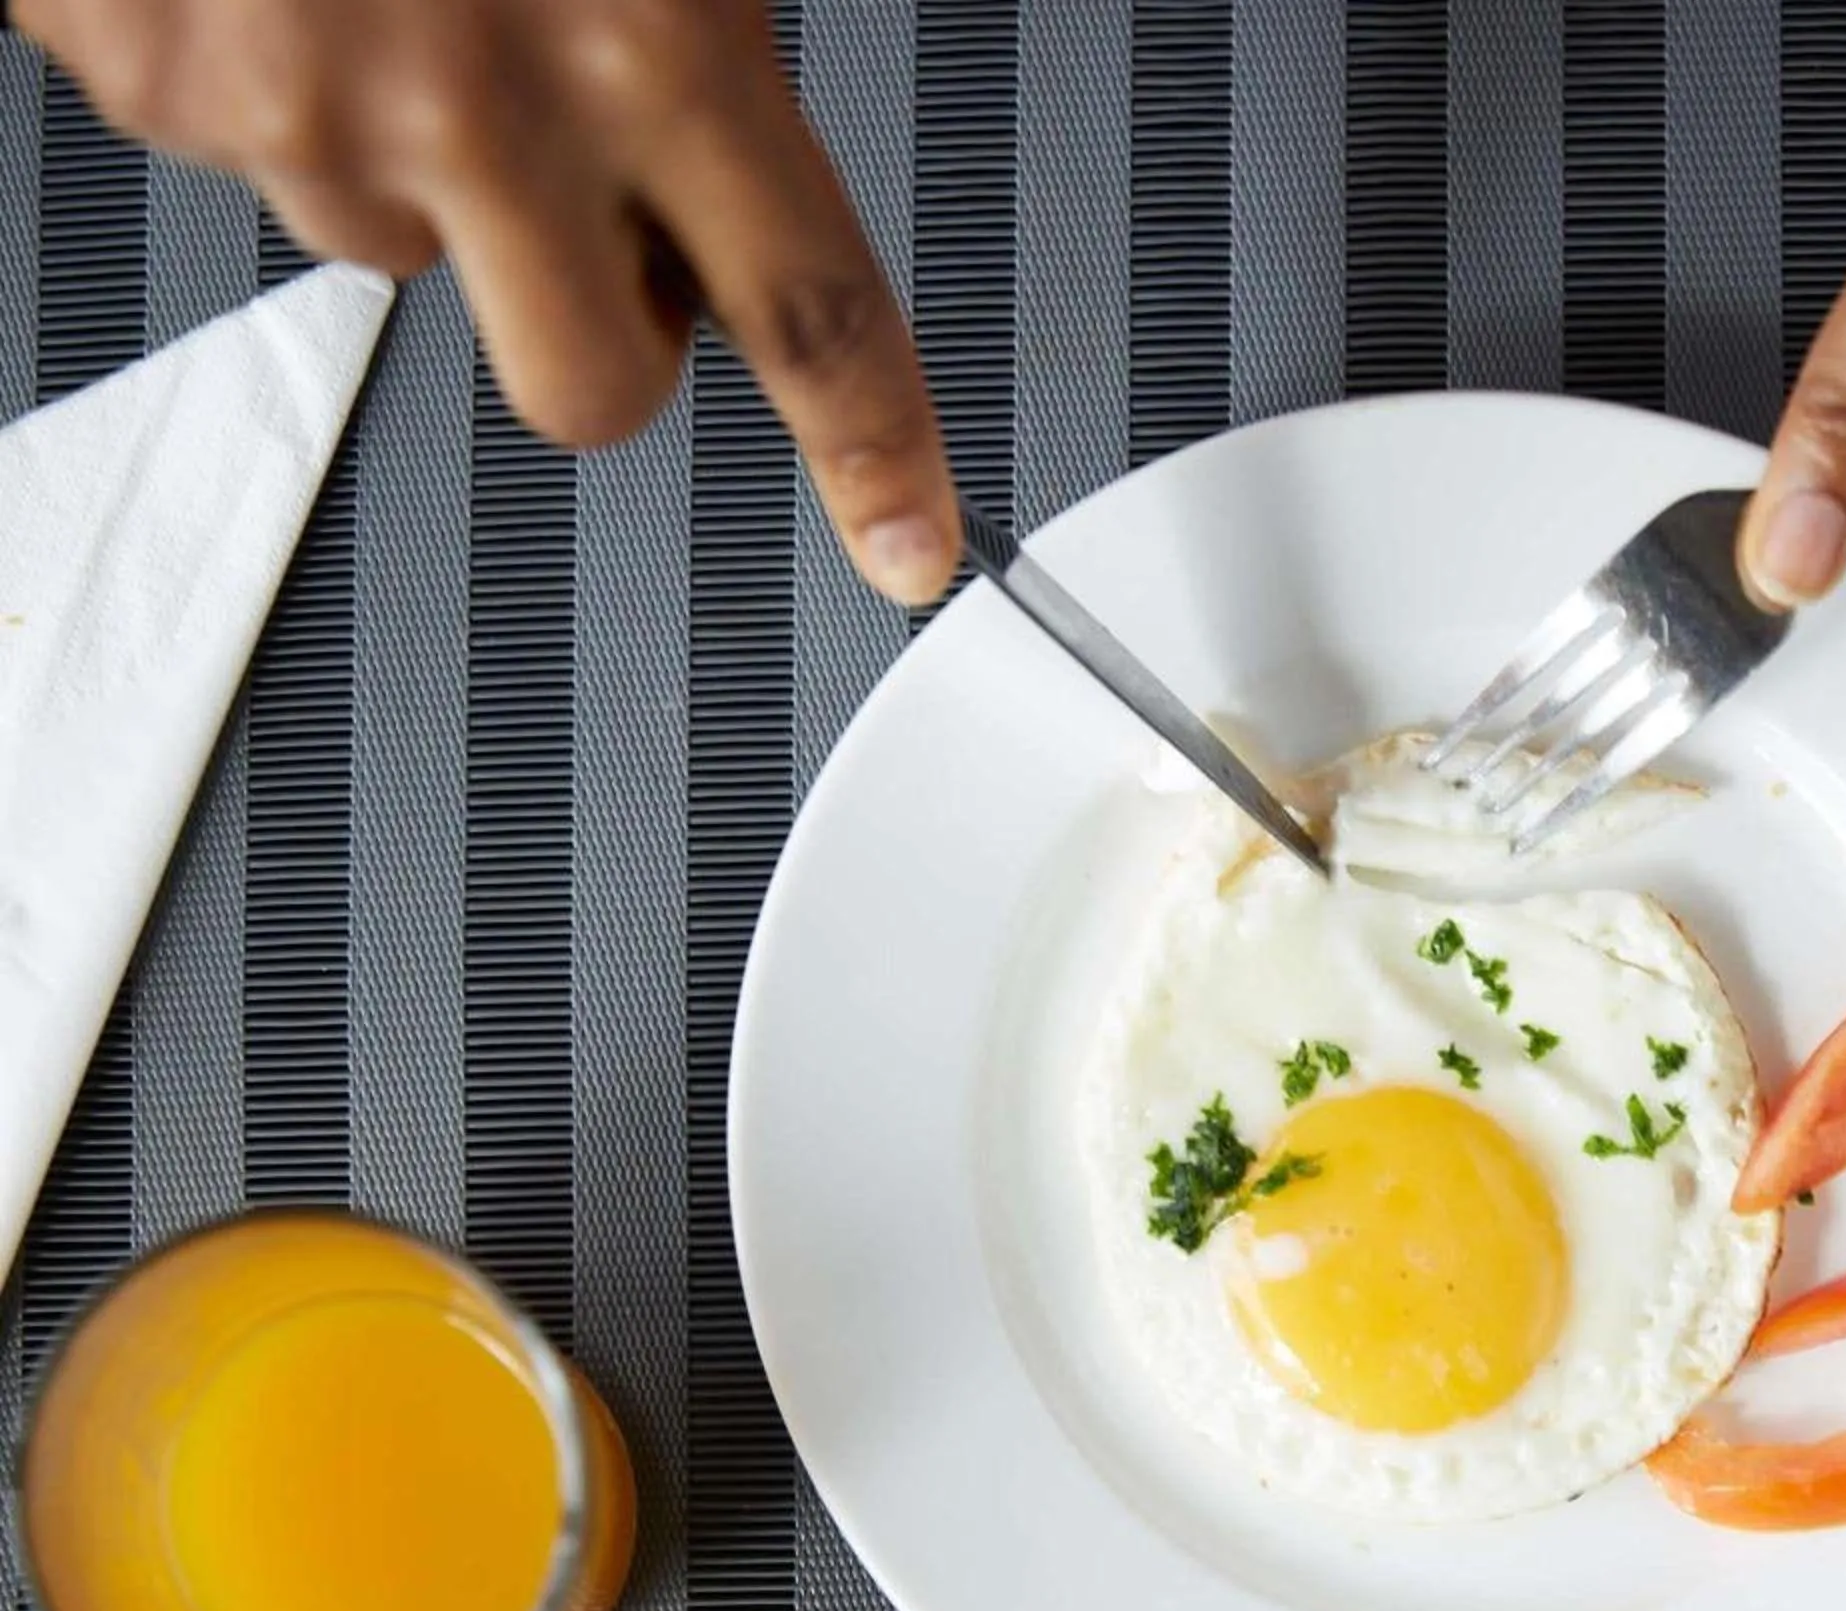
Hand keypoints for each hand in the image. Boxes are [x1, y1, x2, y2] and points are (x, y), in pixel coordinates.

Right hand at [24, 0, 958, 605]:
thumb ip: (688, 29)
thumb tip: (726, 126)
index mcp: (649, 35)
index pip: (812, 307)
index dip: (875, 450)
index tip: (911, 544)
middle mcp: (483, 106)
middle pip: (593, 389)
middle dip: (598, 333)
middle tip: (580, 213)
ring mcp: (303, 113)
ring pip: (399, 254)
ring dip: (411, 162)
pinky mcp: (154, 91)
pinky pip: (240, 150)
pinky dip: (258, 69)